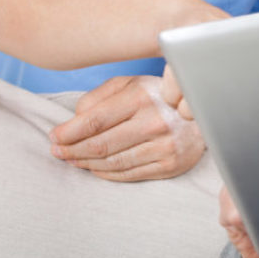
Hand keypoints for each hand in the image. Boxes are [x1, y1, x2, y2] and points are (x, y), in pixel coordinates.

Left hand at [49, 74, 205, 181]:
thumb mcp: (130, 83)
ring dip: (85, 164)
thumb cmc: (159, 97)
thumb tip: (74, 119)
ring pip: (112, 162)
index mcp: (141, 97)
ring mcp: (164, 146)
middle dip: (72, 150)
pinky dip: (106, 173)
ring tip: (71, 159)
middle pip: (100, 145)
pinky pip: (128, 174)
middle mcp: (154, 121)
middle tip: (57, 152)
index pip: (94, 120)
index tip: (54, 136)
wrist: (204, 113)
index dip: (69, 132)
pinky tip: (94, 168)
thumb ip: (100, 96)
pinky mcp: (170, 164)